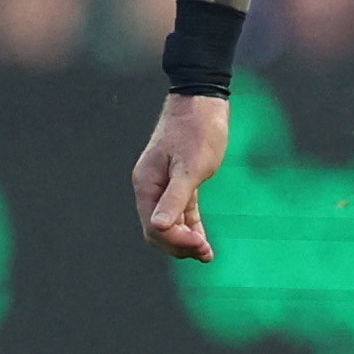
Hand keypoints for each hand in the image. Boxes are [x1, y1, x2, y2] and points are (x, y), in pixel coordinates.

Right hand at [131, 92, 228, 262]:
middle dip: (179, 244)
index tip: (201, 245)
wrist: (204, 99)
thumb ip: (175, 198)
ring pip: (170, 222)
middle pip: (158, 229)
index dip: (175, 241)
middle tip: (205, 253)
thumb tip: (159, 227)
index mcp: (147, 184)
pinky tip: (203, 240)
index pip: (154, 226)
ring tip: (206, 254)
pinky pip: (182, 210)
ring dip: (186, 239)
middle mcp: (150, 186)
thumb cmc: (198, 130)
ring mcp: (164, 183)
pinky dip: (191, 226)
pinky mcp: (180, 179)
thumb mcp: (190, 167)